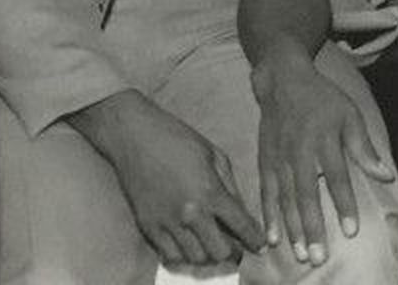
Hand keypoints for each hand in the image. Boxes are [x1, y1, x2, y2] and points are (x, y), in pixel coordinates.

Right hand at [69, 90, 264, 266]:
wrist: (137, 138)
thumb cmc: (179, 141)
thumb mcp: (216, 157)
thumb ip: (230, 188)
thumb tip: (241, 214)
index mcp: (211, 192)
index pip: (241, 226)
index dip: (254, 241)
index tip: (260, 247)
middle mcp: (191, 213)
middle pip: (219, 252)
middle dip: (232, 252)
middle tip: (236, 247)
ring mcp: (167, 224)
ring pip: (195, 259)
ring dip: (208, 255)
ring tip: (212, 243)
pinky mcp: (148, 228)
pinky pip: (170, 256)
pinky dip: (184, 256)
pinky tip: (190, 244)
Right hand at [253, 49, 394, 265]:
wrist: (283, 82)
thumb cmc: (323, 100)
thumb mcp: (350, 115)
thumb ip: (365, 148)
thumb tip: (387, 175)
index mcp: (324, 139)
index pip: (336, 177)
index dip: (344, 204)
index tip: (351, 230)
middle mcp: (299, 152)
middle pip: (306, 194)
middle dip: (312, 227)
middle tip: (318, 258)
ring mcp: (279, 159)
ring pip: (285, 199)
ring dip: (292, 229)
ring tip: (301, 254)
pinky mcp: (264, 162)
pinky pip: (266, 194)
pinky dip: (268, 217)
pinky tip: (272, 239)